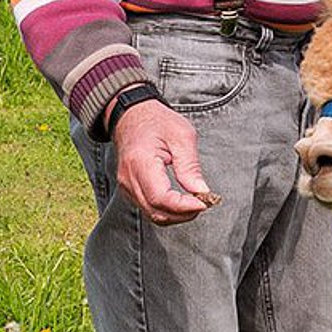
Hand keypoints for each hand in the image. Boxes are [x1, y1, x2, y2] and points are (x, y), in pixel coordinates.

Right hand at [112, 97, 213, 225]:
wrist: (132, 116)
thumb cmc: (157, 122)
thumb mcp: (182, 135)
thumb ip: (190, 166)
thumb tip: (202, 191)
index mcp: (141, 162)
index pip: (160, 198)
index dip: (183, 206)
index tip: (204, 202)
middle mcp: (129, 178)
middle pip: (156, 211)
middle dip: (183, 214)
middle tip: (205, 202)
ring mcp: (126, 186)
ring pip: (152, 214)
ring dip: (176, 215)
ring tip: (196, 201)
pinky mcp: (130, 189)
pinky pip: (149, 208)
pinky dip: (167, 210)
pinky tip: (182, 201)